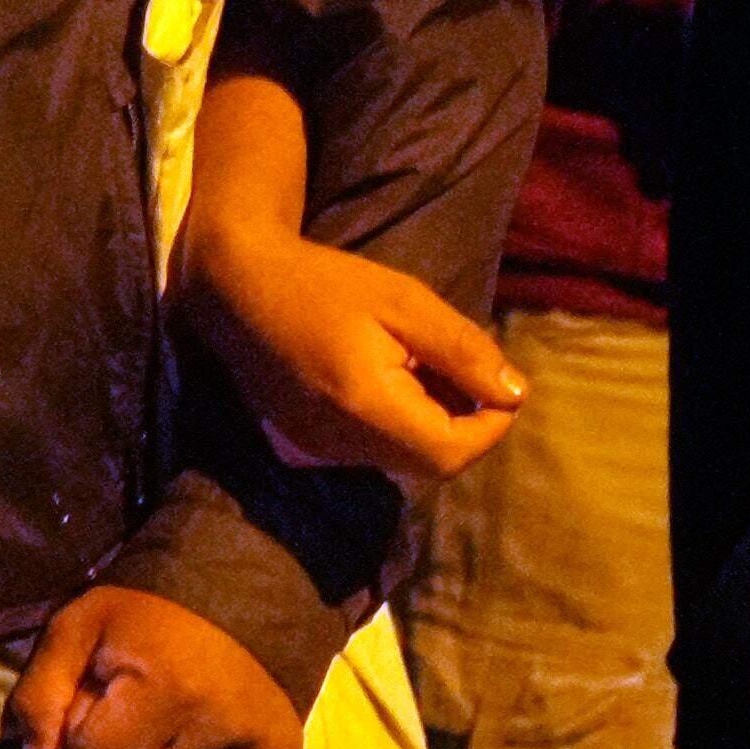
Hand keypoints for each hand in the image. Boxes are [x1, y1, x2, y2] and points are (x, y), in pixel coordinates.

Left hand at [14, 585, 303, 748]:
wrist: (244, 595)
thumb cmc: (147, 616)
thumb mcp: (79, 629)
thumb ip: (41, 695)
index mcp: (168, 687)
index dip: (87, 734)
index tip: (103, 701)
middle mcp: (220, 724)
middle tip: (129, 722)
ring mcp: (258, 745)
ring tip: (157, 736)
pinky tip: (191, 748)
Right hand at [186, 228, 526, 481]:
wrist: (235, 288)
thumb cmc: (322, 283)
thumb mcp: (404, 301)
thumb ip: (462, 350)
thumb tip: (514, 394)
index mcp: (367, 405)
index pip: (452, 452)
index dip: (490, 427)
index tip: (498, 385)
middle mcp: (342, 442)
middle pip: (431, 465)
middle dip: (465, 427)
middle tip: (466, 372)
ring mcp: (321, 449)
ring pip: (404, 460)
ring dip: (433, 425)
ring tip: (426, 369)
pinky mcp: (309, 444)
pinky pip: (375, 450)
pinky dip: (400, 425)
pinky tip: (392, 379)